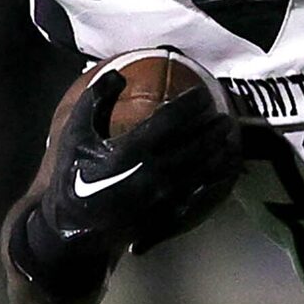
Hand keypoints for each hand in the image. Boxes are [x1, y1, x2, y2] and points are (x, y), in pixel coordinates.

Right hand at [38, 69, 243, 263]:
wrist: (74, 228)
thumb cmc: (74, 176)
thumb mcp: (76, 133)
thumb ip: (96, 100)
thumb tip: (120, 74)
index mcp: (130, 151)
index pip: (171, 120)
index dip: (190, 104)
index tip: (202, 93)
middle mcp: (153, 174)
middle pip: (195, 144)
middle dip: (212, 127)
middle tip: (223, 115)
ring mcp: (164, 197)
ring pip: (203, 169)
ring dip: (220, 150)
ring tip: (229, 136)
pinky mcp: (169, 215)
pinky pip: (202, 194)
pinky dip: (218, 179)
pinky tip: (227, 168)